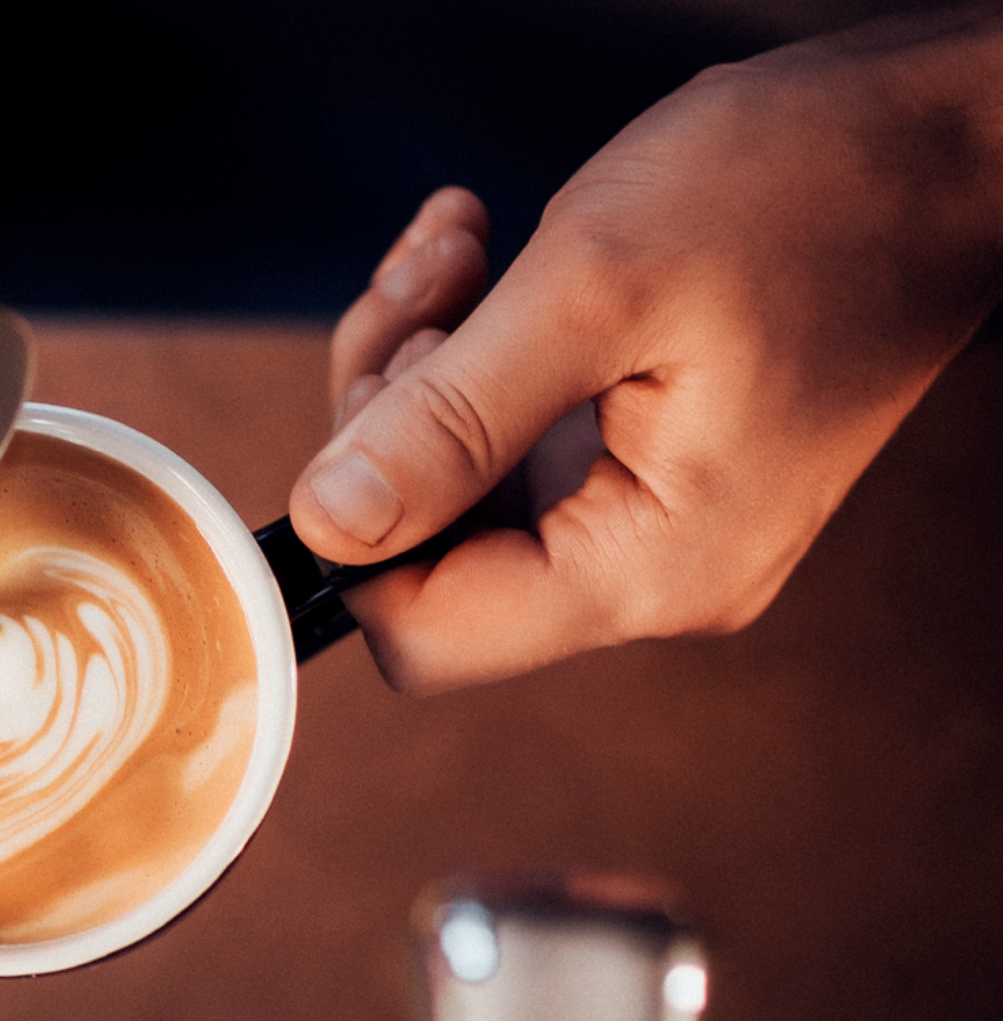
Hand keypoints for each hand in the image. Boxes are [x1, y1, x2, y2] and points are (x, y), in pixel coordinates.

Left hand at [291, 9, 1002, 692]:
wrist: (937, 137)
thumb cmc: (809, 189)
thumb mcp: (597, 290)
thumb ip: (451, 420)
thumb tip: (330, 525)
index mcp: (648, 567)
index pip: (427, 636)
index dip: (354, 539)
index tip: (364, 406)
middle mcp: (653, 568)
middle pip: (428, 555)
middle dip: (387, 417)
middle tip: (428, 293)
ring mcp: (651, 514)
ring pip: (453, 483)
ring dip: (421, 361)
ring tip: (458, 251)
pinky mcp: (646, 456)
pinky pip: (505, 434)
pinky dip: (468, 346)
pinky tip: (478, 257)